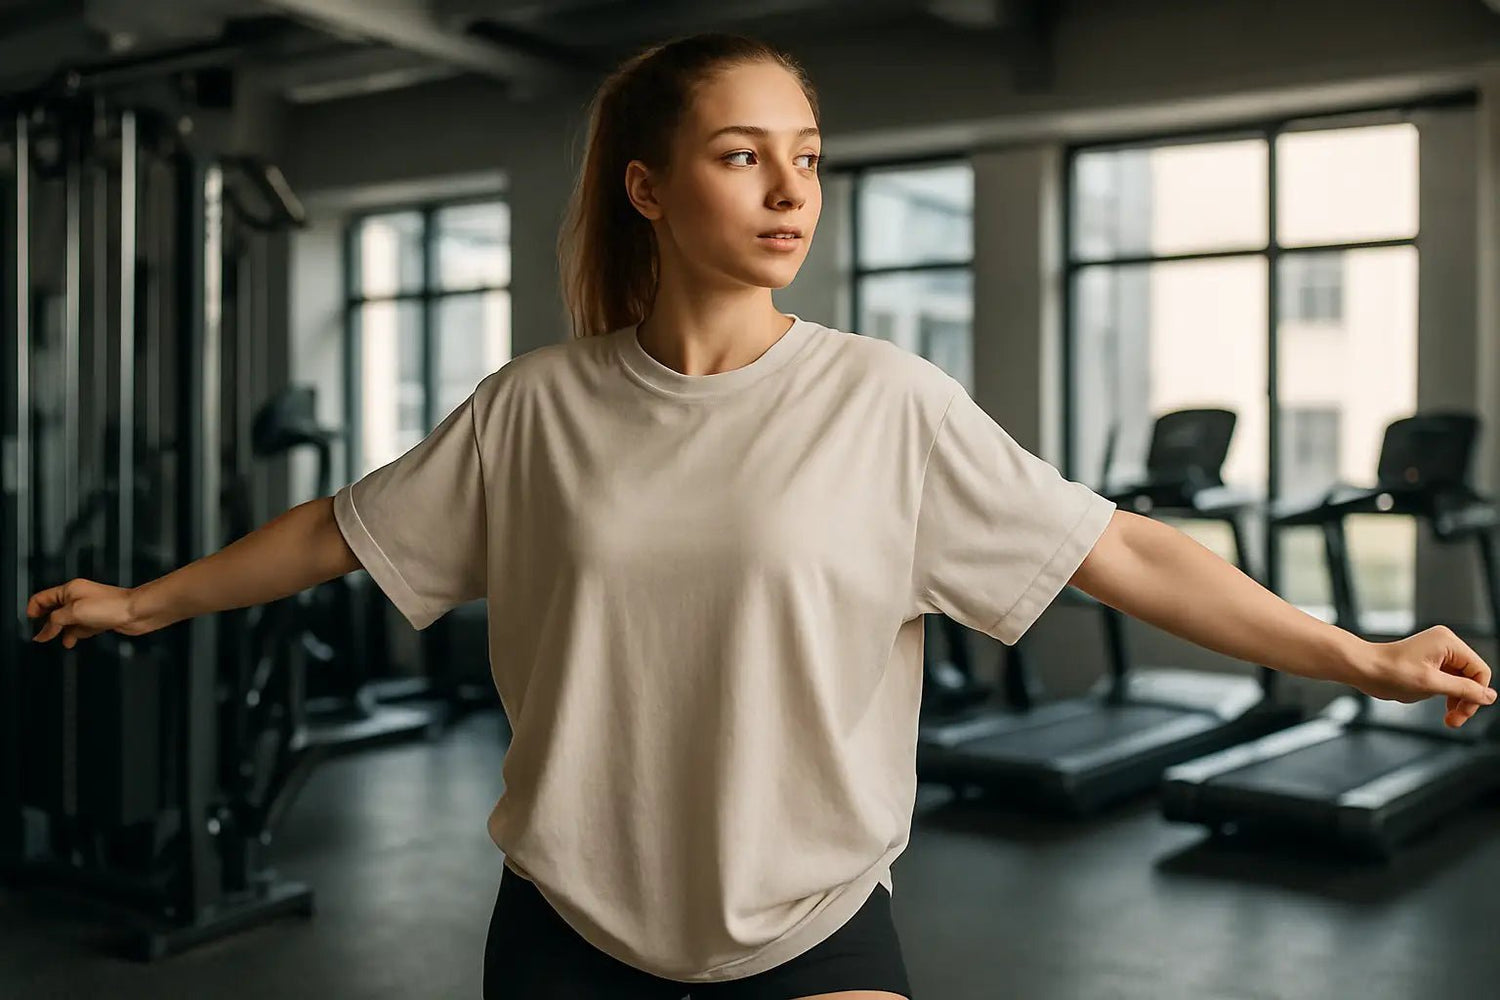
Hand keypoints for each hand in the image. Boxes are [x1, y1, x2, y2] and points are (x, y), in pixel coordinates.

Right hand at [26, 579, 141, 647]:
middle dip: (47, 624)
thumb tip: (42, 633)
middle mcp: (78, 597)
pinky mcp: (98, 619)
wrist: (138, 612)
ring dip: (62, 632)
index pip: (42, 598)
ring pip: (67, 621)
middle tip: (42, 636)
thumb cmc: (111, 605)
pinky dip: (75, 634)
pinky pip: (80, 628)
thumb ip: (55, 622)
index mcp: (70, 589)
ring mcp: (89, 609)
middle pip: (54, 611)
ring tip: (59, 640)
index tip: (30, 623)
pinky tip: (72, 641)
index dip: (33, 610)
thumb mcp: (74, 612)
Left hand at [1355, 626, 1495, 728]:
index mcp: (1449, 642)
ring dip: (1456, 701)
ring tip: (1448, 718)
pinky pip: (1447, 680)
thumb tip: (1490, 696)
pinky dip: (1445, 694)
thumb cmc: (1389, 672)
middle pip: (1471, 677)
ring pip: (1460, 681)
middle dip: (1464, 700)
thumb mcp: (1431, 684)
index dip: (1476, 694)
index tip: (1462, 713)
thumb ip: (1463, 690)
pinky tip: (1436, 704)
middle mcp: (1445, 644)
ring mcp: (1437, 652)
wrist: (1362, 668)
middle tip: (1454, 721)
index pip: (1480, 672)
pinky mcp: (1429, 661)